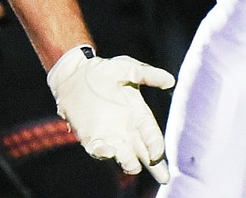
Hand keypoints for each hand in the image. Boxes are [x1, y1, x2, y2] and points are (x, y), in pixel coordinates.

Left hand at [47, 45, 175, 183]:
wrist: (75, 73)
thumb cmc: (103, 71)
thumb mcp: (127, 67)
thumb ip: (148, 74)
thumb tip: (171, 80)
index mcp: (140, 116)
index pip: (153, 137)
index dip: (157, 146)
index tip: (157, 152)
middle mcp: (128, 131)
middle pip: (146, 154)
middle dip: (155, 167)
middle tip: (163, 177)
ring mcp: (111, 137)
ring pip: (125, 158)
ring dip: (129, 163)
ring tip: (133, 166)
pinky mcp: (92, 138)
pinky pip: (99, 152)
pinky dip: (102, 154)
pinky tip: (105, 151)